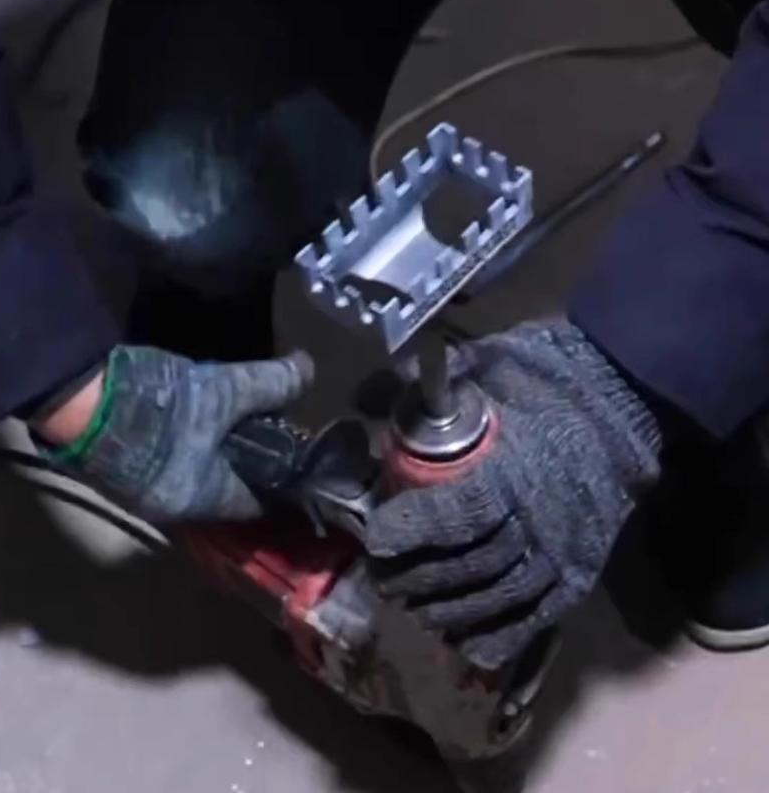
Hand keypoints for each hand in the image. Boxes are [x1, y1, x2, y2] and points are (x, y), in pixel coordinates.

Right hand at [37, 346, 312, 524]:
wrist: (75, 398)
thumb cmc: (159, 405)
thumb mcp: (224, 389)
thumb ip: (271, 383)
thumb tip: (309, 368)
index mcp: (204, 499)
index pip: (255, 503)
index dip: (279, 482)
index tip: (294, 457)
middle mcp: (174, 508)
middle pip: (225, 491)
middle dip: (246, 465)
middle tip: (266, 431)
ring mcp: (142, 495)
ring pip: (195, 478)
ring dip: (214, 455)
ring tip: (233, 421)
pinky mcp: (119, 475)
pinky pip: (168, 468)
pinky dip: (188, 450)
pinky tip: (194, 422)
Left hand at [365, 319, 661, 668]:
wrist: (627, 398)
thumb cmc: (554, 380)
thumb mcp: (494, 361)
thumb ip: (439, 378)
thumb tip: (378, 388)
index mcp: (517, 469)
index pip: (458, 514)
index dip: (413, 531)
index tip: (376, 539)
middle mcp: (540, 521)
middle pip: (471, 565)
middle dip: (418, 577)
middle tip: (383, 577)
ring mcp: (564, 552)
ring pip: (499, 598)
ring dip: (448, 611)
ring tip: (413, 608)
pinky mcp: (582, 571)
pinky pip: (538, 618)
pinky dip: (500, 638)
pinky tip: (465, 643)